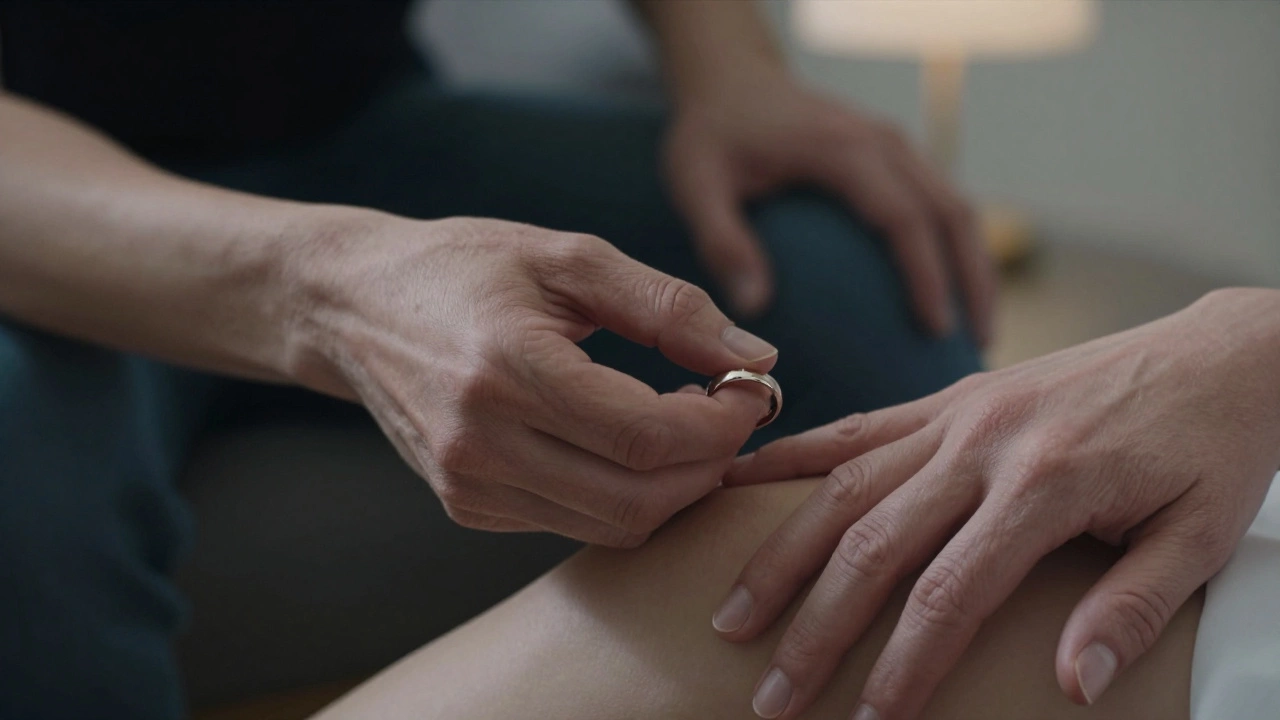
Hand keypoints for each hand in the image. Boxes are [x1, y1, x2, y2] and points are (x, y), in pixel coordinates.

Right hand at [285, 213, 778, 546]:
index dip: (719, 424)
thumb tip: (757, 360)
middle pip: (639, 499)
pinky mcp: (465, 506)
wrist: (352, 307)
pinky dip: (625, 496)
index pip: (645, 435)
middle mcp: (481, 441)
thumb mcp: (569, 257)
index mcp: (508, 366)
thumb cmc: (465, 268)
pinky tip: (628, 444)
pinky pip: (576, 524)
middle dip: (709, 465)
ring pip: (614, 526)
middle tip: (728, 413)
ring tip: (684, 424)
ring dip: (674, 487)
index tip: (749, 391)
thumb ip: (669, 307)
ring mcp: (468, 485)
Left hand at [663, 71, 994, 342]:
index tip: (935, 330)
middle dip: (971, 282)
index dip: (926, 274)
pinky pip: (940, 203)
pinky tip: (946, 300)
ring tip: (975, 335)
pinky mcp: (895, 156)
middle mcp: (883, 141)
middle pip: (951, 212)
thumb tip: (754, 308)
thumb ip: (722, 241)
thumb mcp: (695, 184)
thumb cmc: (711, 134)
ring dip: (974, 269)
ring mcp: (895, 145)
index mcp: (843, 147)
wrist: (729, 78)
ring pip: (957, 207)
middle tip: (975, 348)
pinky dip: (954, 251)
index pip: (902, 215)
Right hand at [716, 288, 1279, 718]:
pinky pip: (860, 425)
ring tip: (734, 608)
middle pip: (873, 542)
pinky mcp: (952, 395)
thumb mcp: (1202, 536)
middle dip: (815, 627)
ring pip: (845, 482)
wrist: (1224, 353)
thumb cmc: (1214, 447)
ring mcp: (960, 411)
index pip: (951, 592)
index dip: (902, 664)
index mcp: (1047, 482)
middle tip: (772, 693)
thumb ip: (1130, 608)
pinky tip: (742, 478)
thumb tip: (1072, 685)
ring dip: (782, 550)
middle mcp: (985, 442)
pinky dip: (795, 454)